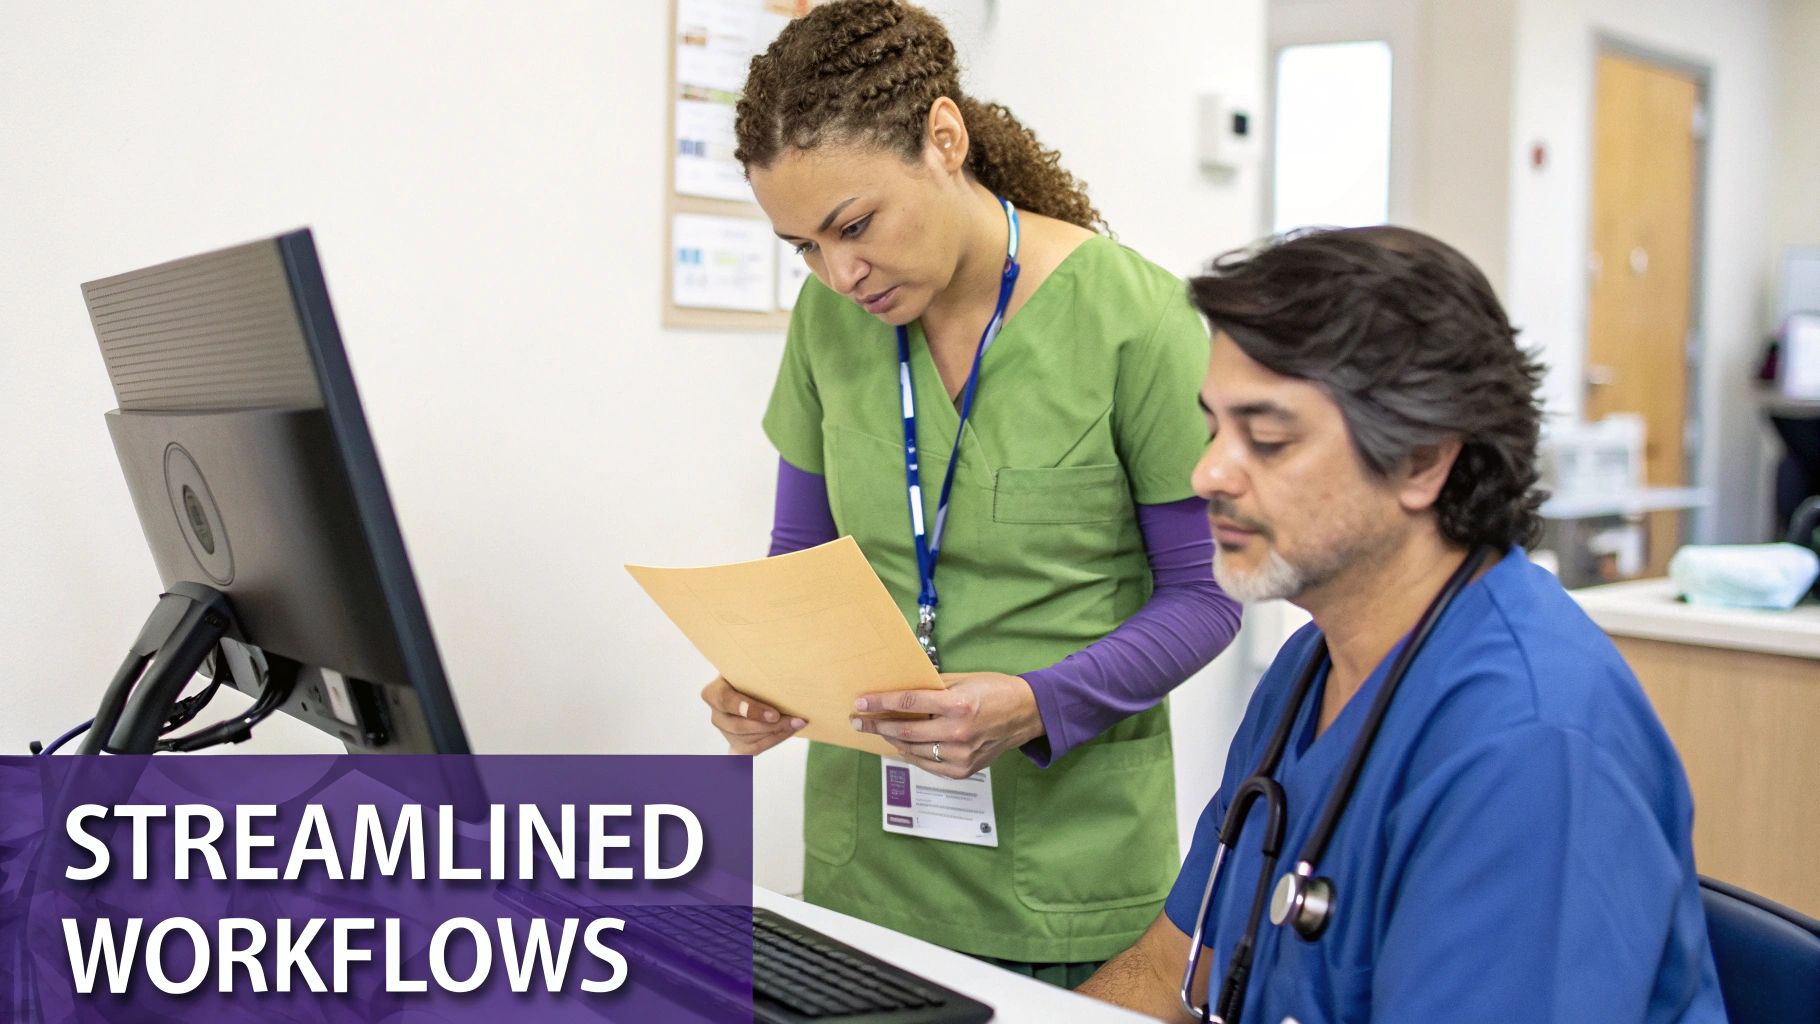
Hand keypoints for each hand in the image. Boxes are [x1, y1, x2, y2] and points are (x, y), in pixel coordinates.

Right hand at [700, 676, 804, 755]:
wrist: (757, 686)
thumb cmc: (754, 673)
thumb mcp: (752, 668)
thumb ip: (760, 670)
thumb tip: (781, 667)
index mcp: (713, 692)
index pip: (725, 700)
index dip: (750, 710)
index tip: (774, 714)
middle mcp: (716, 715)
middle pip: (738, 727)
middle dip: (769, 726)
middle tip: (796, 721)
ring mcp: (725, 732)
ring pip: (747, 741)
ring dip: (776, 734)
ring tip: (797, 723)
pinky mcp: (736, 745)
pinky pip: (753, 750)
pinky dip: (774, 740)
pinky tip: (789, 731)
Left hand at [850, 672, 1044, 778]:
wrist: (1026, 714)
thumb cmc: (995, 690)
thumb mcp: (963, 680)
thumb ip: (931, 687)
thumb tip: (900, 689)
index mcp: (958, 705)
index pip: (908, 704)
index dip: (880, 703)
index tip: (861, 702)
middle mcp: (958, 733)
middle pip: (904, 732)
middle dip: (876, 725)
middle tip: (859, 721)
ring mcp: (960, 755)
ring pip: (912, 751)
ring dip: (890, 741)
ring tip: (877, 732)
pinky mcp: (963, 770)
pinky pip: (927, 764)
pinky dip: (910, 754)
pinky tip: (900, 746)